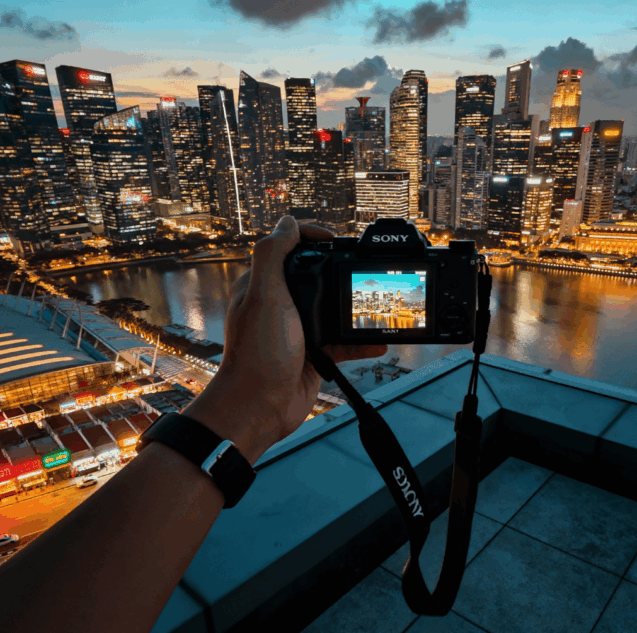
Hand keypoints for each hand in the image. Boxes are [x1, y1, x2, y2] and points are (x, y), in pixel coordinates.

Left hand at [184, 216, 386, 463]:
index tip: (336, 241)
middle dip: (341, 272)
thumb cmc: (258, 354)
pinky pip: (342, 342)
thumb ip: (274, 255)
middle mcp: (279, 305)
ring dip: (354, 309)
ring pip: (332, 310)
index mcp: (262, 285)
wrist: (259, 408)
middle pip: (316, 276)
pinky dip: (361, 342)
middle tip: (364, 271)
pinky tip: (378, 342)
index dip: (312, 238)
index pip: (288, 248)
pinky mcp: (313, 353)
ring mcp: (297, 330)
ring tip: (377, 307)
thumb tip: (287, 221)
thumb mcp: (265, 296)